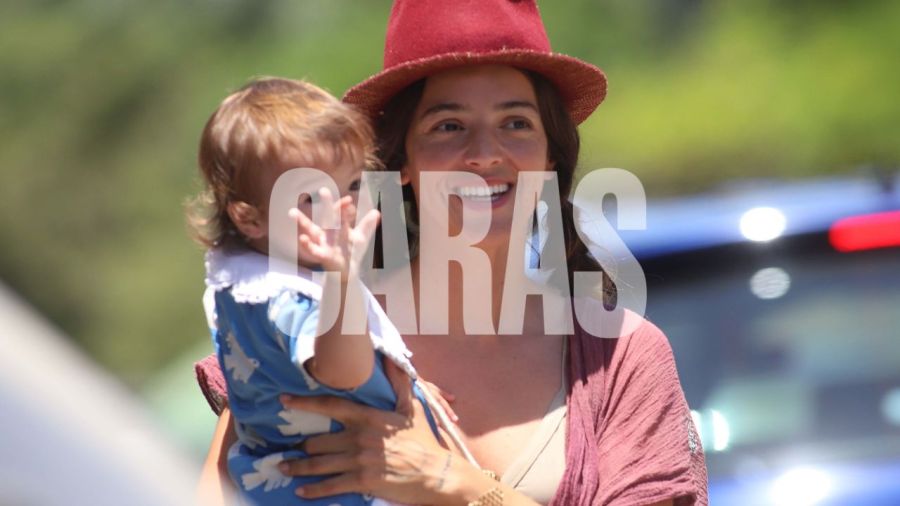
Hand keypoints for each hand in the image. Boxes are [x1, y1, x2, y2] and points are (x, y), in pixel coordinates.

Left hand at [278, 359, 463, 503]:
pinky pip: (331, 486)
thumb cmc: (424, 441)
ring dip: (297, 467)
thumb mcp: (411, 408)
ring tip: (283, 467)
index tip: (284, 400)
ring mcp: (359, 460)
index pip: (330, 405)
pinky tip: (301, 491)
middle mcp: (358, 437)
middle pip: (318, 441)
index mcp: (368, 417)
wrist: (436, 472)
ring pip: (319, 464)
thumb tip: (392, 358)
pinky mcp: (363, 482)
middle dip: (299, 447)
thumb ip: (398, 382)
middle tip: (284, 450)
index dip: (304, 402)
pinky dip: (314, 490)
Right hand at [289, 187, 379, 279]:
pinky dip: (307, 244)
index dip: (343, 206)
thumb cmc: (351, 252)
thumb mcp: (360, 238)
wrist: (346, 272)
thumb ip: (367, 225)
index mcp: (337, 226)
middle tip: (324, 190)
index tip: (349, 201)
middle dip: (327, 205)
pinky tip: (302, 238)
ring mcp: (323, 243)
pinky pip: (312, 249)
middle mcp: (328, 232)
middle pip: (327, 216)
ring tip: (292, 212)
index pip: (339, 212)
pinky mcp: (322, 256)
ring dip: (302, 221)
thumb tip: (377, 212)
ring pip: (311, 230)